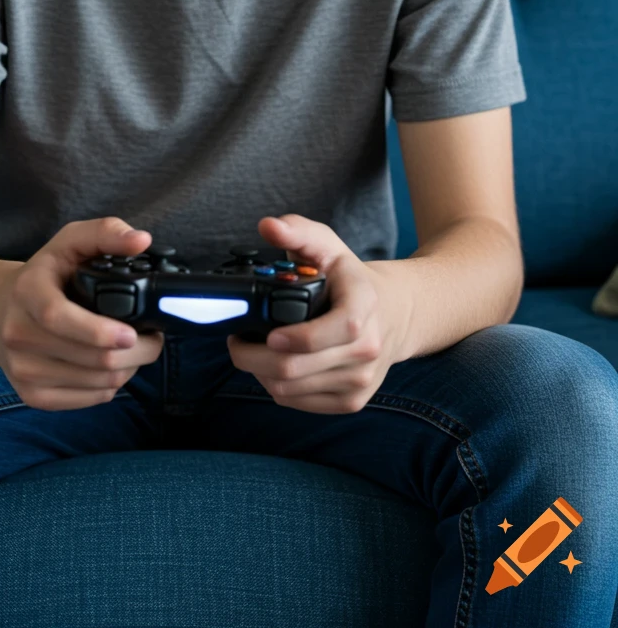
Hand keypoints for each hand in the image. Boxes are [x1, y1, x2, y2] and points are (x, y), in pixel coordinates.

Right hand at [0, 217, 164, 410]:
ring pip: (97, 382)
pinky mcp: (32, 396)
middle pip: (91, 358)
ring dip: (129, 368)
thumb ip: (106, 232)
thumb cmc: (45, 275)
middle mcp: (18, 334)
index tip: (132, 333)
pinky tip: (113, 365)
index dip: (99, 330)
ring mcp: (23, 370)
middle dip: (137, 351)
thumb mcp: (69, 242)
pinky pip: (90, 399)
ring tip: (135, 348)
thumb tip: (141, 240)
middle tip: (153, 336)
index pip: (58, 317)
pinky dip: (112, 385)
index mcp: (27, 291)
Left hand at [226, 214, 412, 413]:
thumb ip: (298, 231)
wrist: (392, 314)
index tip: (268, 333)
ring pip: (290, 388)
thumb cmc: (350, 279)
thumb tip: (268, 226)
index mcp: (364, 304)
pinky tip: (271, 366)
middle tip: (236, 340)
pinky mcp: (351, 401)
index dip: (299, 337)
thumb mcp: (328, 246)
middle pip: (298, 367)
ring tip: (250, 349)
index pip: (339, 329)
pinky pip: (297, 402)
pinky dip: (275, 386)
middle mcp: (368, 347)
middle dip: (253, 356)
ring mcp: (361, 379)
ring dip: (259, 372)